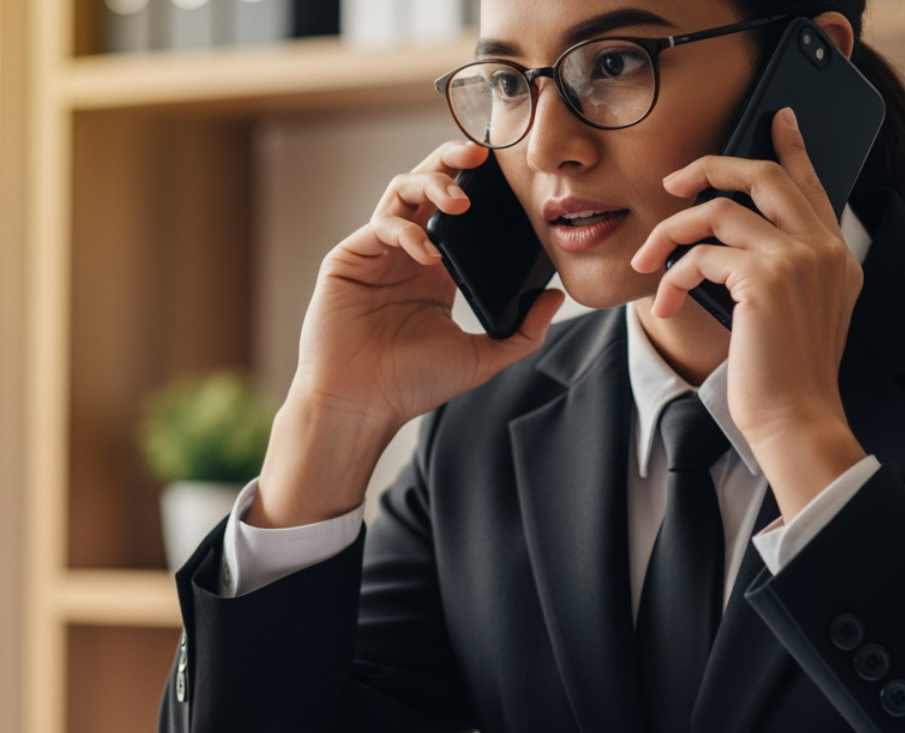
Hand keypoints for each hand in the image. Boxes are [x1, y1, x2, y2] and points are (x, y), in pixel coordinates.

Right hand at [253, 142, 564, 527]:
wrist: (359, 407)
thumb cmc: (410, 386)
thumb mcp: (480, 360)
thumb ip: (522, 333)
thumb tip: (555, 298)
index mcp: (436, 270)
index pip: (458, 210)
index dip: (480, 185)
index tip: (509, 174)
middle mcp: (405, 253)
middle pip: (427, 184)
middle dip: (453, 160)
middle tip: (482, 155)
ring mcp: (375, 252)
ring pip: (401, 190)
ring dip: (432, 184)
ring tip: (460, 201)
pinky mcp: (348, 258)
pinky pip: (380, 225)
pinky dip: (407, 231)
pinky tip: (427, 254)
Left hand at [629, 108, 866, 517]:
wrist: (796, 418)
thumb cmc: (784, 377)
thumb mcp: (794, 315)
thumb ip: (779, 272)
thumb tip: (723, 246)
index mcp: (836, 256)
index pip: (811, 184)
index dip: (791, 147)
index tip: (776, 119)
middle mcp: (823, 248)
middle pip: (764, 175)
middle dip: (710, 169)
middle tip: (673, 182)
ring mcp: (798, 259)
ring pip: (719, 211)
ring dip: (671, 232)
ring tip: (648, 261)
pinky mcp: (765, 278)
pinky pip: (700, 254)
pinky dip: (673, 274)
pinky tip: (664, 301)